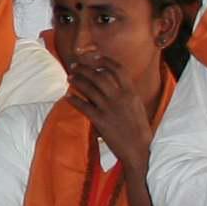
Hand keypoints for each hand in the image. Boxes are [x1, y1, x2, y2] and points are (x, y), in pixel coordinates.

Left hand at [68, 55, 159, 170]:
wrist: (138, 149)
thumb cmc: (139, 128)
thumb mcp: (137, 106)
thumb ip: (127, 93)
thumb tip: (115, 82)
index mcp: (131, 93)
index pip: (118, 70)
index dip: (105, 61)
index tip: (95, 57)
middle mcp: (120, 98)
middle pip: (99, 76)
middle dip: (85, 69)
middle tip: (75, 66)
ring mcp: (110, 109)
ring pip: (90, 89)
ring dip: (78, 81)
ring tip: (70, 77)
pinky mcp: (101, 120)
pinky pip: (84, 107)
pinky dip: (75, 100)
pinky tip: (68, 96)